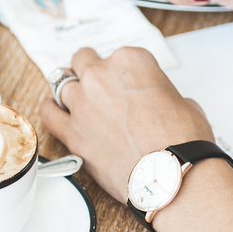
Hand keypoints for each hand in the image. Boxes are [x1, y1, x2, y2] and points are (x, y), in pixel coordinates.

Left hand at [39, 47, 214, 202]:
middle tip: (101, 87)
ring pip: (62, 82)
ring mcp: (83, 103)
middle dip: (92, 72)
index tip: (128, 85)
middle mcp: (102, 76)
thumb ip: (161, 94)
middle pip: (84, 60)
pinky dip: (50, 109)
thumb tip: (158, 104)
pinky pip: (48, 113)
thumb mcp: (184, 103)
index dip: (124, 72)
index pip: (120, 55)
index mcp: (132, 61)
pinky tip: (54, 109)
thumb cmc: (182, 141)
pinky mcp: (72, 132)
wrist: (169, 176)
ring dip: (71, 89)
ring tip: (79, 100)